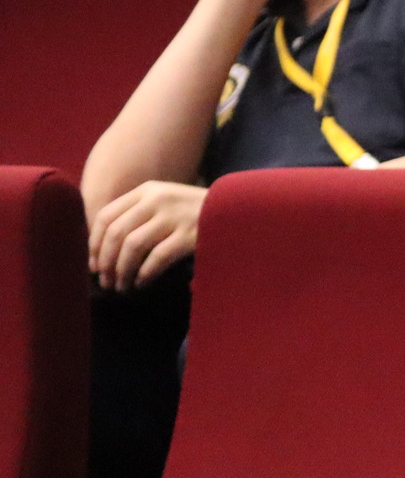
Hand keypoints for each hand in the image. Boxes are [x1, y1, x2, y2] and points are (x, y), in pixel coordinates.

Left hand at [89, 182, 205, 290]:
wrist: (236, 208)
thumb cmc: (196, 211)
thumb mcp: (165, 201)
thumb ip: (138, 214)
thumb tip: (103, 247)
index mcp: (147, 191)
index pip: (106, 216)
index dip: (94, 243)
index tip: (93, 265)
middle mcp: (157, 200)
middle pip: (116, 233)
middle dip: (106, 262)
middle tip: (105, 281)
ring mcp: (175, 216)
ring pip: (133, 246)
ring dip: (122, 271)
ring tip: (122, 286)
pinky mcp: (191, 234)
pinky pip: (157, 257)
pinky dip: (145, 273)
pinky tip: (143, 283)